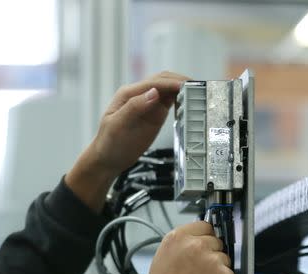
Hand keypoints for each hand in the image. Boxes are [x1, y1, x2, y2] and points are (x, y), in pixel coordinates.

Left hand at [65, 71, 189, 211]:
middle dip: (181, 81)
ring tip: (199, 92)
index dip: (172, 83)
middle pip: (164, 80)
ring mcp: (149, 103)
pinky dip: (182, 99)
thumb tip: (154, 92)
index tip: (188, 87)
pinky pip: (171, 101)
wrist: (108, 159)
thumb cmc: (108, 143)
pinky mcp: (156, 113)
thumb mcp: (117, 126)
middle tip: (198, 88)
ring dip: (184, 88)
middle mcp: (140, 94)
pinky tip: (191, 101)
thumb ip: (134, 108)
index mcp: (129, 94)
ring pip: (170, 89)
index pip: (154, 83)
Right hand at [138, 221, 235, 273]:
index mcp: (177, 239)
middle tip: (200, 270)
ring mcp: (212, 260)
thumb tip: (193, 240)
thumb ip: (179, 246)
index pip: (204, 225)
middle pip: (216, 241)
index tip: (205, 243)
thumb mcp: (161, 260)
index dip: (204, 236)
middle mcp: (196, 245)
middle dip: (211, 253)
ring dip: (217, 268)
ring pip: (224, 258)